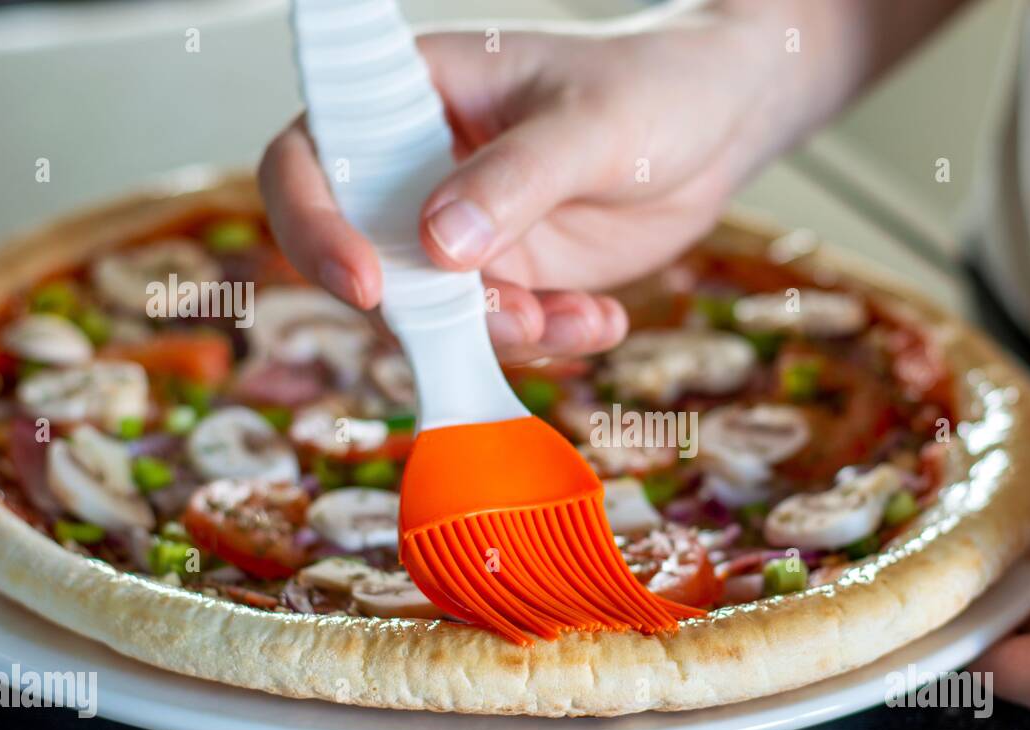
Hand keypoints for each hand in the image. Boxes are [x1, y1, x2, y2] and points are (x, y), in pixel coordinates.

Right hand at [259, 15, 789, 362]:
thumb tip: (438, 244)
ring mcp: (463, 231)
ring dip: (501, 335)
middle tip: (513, 318)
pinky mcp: (512, 275)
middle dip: (428, 311)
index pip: (312, 157)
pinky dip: (548, 340)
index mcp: (412, 98)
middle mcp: (420, 170)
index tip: (371, 284)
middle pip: (363, 256)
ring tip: (578, 317)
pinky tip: (603, 319)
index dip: (313, 222)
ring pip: (434, 313)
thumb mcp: (590, 125)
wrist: (717, 128)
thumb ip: (515, 179)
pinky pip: (501, 331)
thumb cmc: (651, 89)